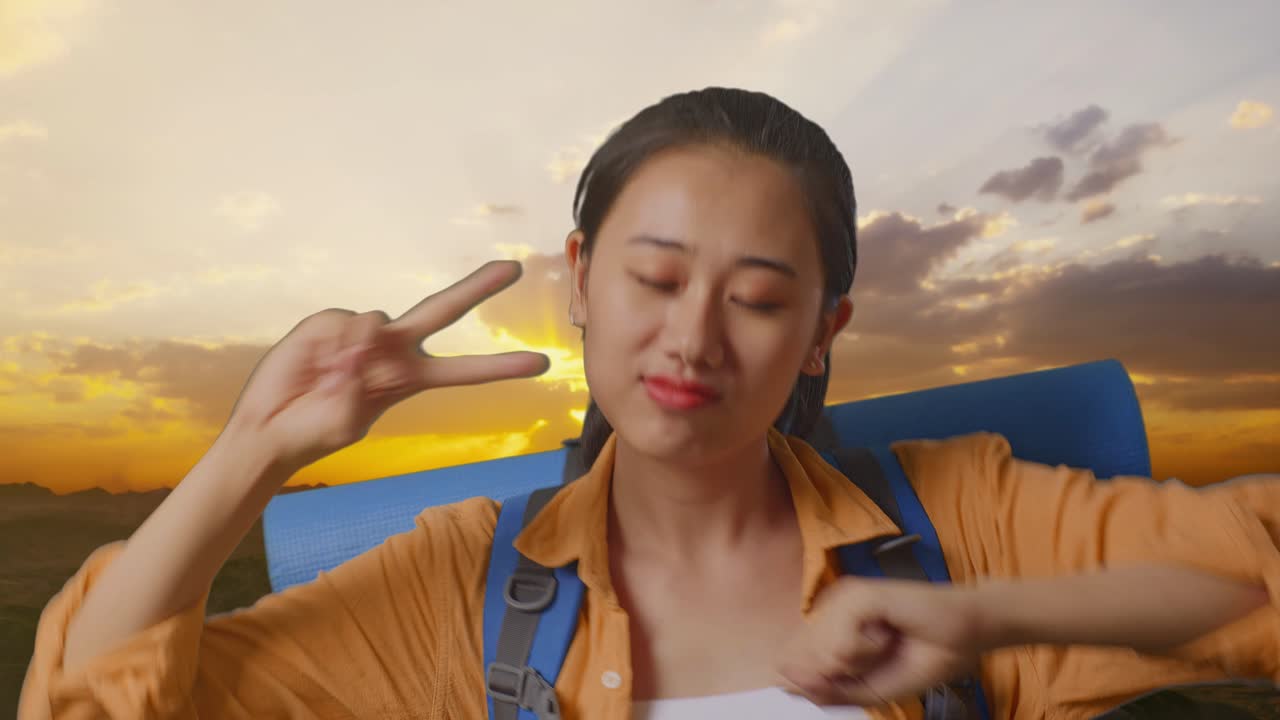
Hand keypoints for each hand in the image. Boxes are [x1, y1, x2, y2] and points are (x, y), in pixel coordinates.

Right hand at [224, 260, 549, 472]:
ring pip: (382, 323)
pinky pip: (349, 323)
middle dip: (478, 287)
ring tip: (333, 381)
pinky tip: (319, 364)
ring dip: (363, 355)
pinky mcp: (330, 322)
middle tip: (514, 267)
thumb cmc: (318, 432)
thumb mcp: (354, 419)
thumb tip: (369, 333)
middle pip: (443, 311)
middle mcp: (394, 351)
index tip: (542, 364)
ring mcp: (362, 333)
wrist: (270, 428)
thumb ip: (367, 380)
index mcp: (410, 380)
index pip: (464, 372)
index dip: (501, 367)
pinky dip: (340, 345)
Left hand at [775, 576, 987, 707]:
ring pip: (823, 655)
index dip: (818, 683)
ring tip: (885, 643)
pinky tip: (887, 633)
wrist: (963, 640)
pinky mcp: (856, 595)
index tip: (857, 673)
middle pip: (807, 664)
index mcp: (828, 628)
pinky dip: (868, 651)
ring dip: (860, 663)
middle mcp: (828, 610)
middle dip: (844, 674)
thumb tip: (785, 679)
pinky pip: (841, 645)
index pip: (795, 664)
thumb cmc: (920, 658)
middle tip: (878, 657)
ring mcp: (841, 599)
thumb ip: (827, 689)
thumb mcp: (868, 689)